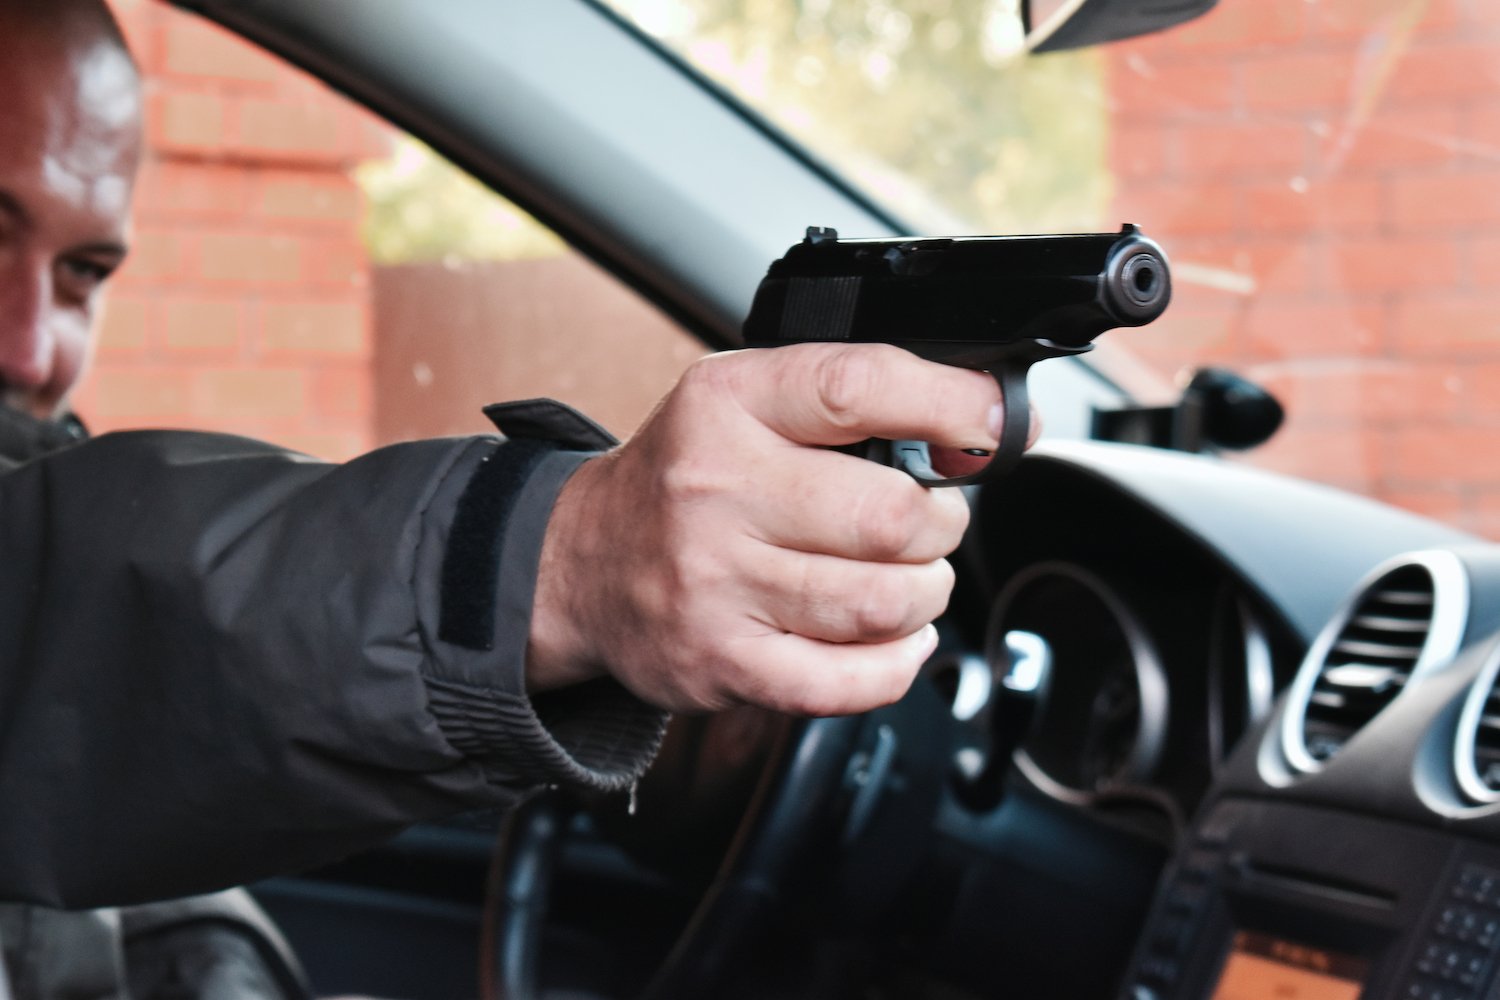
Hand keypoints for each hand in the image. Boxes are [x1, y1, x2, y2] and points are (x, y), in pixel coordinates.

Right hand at [526, 343, 1014, 715]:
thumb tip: (980, 421)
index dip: (953, 407)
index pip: (860, 388)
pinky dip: (898, 661)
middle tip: (929, 522)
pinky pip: (851, 680)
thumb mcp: (743, 402)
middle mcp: (715, 489)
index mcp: (727, 403)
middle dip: (941, 523)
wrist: (583, 565)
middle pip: (891, 515)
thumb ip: (845, 400)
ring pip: (884, 602)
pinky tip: (892, 637)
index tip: (997, 426)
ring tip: (909, 579)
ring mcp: (716, 583)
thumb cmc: (686, 478)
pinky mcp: (723, 662)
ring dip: (925, 593)